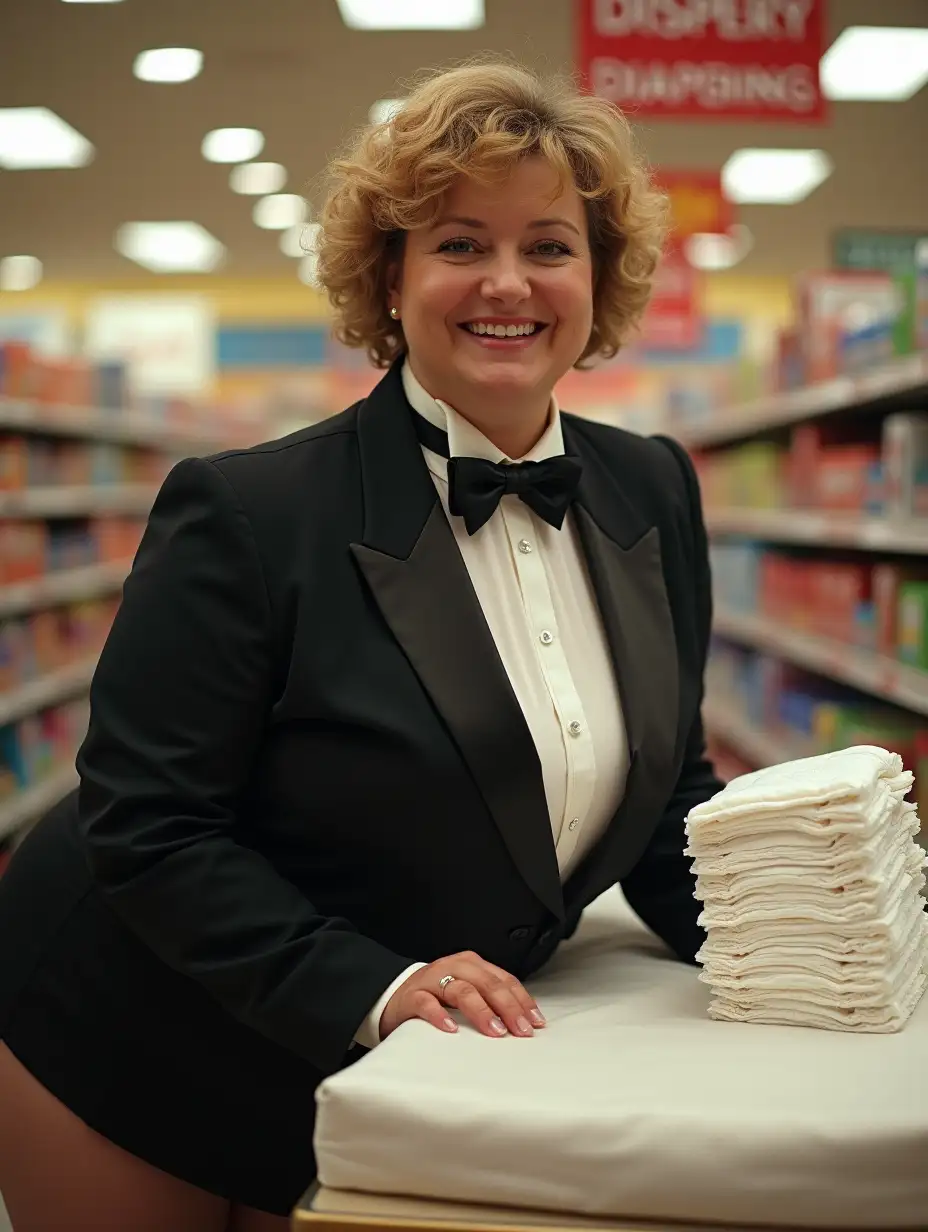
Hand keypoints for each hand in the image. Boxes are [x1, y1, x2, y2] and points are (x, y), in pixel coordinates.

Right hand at [379, 952, 545, 1040]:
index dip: (521, 1000)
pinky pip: (427, 1004)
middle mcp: (454, 967)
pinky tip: (451, 1029)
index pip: (503, 979)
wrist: (394, 994)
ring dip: (481, 1011)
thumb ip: (490, 1000)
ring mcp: (432, 980)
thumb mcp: (466, 991)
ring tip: (495, 1031)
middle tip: (521, 1030)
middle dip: (508, 1007)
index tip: (536, 1022)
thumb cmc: (437, 996)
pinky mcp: (412, 996)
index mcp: (472, 964)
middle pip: (487, 983)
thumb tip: (523, 1023)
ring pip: (461, 990)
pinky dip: (440, 1016)